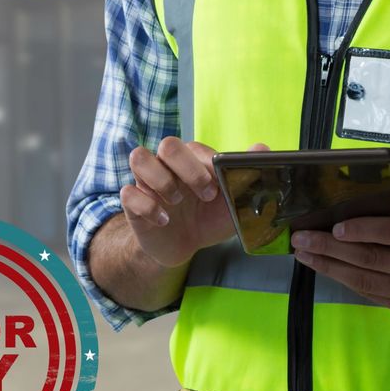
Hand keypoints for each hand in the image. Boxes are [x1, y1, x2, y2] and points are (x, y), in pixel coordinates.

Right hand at [120, 138, 267, 266]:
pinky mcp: (134, 202)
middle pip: (167, 144)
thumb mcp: (232, 202)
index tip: (217, 190)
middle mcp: (168, 165)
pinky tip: (163, 221)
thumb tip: (262, 148)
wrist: (185, 246)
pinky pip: (128, 192)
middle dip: (187, 169)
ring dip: (161, 181)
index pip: (193, 147)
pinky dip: (147, 206)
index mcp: (191, 160)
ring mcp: (148, 182)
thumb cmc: (209, 218)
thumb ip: (246, 175)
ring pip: (139, 157)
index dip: (205, 166)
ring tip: (177, 203)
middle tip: (204, 195)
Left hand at [290, 205, 389, 317]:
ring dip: (330, 267)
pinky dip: (347, 281)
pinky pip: (372, 294)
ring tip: (306, 255)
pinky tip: (328, 268)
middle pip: (371, 260)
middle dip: (330, 249)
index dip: (361, 230)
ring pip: (366, 281)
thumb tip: (348, 209)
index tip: (333, 226)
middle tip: (302, 239)